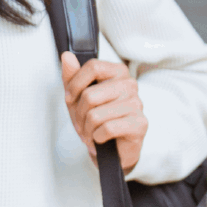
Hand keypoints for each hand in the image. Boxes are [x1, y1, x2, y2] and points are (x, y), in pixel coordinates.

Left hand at [61, 53, 146, 171]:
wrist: (111, 150)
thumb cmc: (96, 121)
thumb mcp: (77, 98)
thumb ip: (71, 77)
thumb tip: (67, 56)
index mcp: (117, 72)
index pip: (93, 67)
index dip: (75, 85)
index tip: (70, 98)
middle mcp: (130, 84)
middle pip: (90, 95)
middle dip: (78, 114)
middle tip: (82, 124)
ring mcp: (137, 104)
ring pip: (95, 115)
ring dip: (87, 129)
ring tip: (91, 133)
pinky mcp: (140, 123)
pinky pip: (107, 129)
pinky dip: (97, 137)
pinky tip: (101, 139)